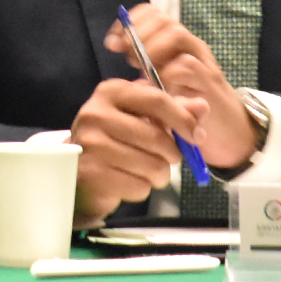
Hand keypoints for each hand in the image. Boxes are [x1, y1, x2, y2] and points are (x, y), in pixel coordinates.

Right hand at [69, 78, 209, 224]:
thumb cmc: (115, 140)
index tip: (198, 136)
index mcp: (111, 92)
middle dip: (171, 155)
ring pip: (154, 166)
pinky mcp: (93, 173)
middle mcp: (96, 113)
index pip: (157, 100)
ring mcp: (92, 144)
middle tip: (163, 158)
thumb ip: (174, 111)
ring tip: (143, 171)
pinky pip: (140, 187)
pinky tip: (126, 181)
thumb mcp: (142, 118)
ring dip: (158, 175)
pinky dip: (141, 189)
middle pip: (158, 138)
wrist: (77, 170)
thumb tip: (202, 107)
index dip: (184, 119)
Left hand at [103, 4, 256, 168]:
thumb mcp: (159, 84)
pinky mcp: (211, 83)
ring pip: (177, 33)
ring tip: (141, 69)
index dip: (129, 23)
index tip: (112, 43)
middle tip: (127, 57)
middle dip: (138, 34)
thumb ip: (141, 66)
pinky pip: (188, 65)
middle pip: (163, 19)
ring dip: (152, 48)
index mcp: (175, 44)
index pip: (152, 14)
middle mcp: (190, 46)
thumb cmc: (187, 108)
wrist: (227, 132)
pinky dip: (169, 73)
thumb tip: (113, 45)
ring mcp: (203, 62)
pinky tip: (161, 88)